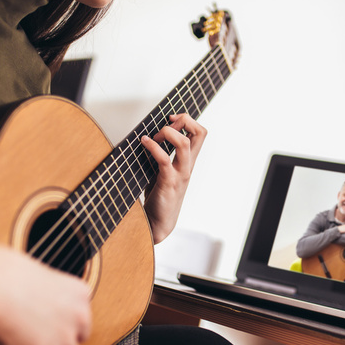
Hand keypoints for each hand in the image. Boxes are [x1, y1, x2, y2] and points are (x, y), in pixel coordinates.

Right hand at [0, 253, 91, 344]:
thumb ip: (47, 293)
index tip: (45, 322)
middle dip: (62, 341)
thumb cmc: (8, 273)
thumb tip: (35, 306)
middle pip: (81, 338)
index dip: (64, 321)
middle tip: (39, 339)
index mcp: (80, 292)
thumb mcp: (41, 277)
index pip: (82, 315)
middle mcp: (79, 315)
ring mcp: (65, 337)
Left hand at [140, 114, 206, 243]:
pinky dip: (153, 147)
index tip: (171, 120)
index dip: (187, 120)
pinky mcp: (168, 182)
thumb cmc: (159, 197)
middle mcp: (188, 165)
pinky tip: (144, 143)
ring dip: (168, 132)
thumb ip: (161, 155)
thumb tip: (147, 136)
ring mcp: (180, 174)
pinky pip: (164, 160)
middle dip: (185, 119)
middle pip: (200, 133)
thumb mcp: (162, 171)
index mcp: (188, 162)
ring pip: (185, 144)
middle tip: (168, 123)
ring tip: (154, 136)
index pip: (200, 133)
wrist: (157, 224)